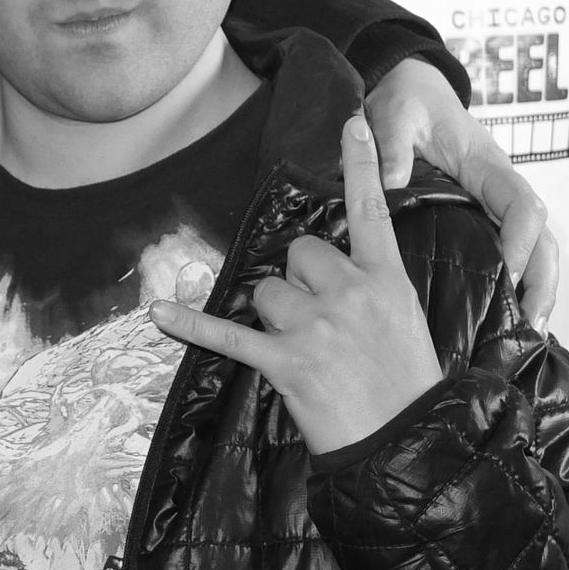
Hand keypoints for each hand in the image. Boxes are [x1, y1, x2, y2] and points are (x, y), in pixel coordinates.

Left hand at [150, 113, 443, 454]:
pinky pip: (227, 334)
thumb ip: (372, 286)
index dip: (358, 165)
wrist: (409, 448)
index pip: (370, 211)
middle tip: (322, 325)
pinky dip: (191, 326)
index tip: (351, 121)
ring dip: (275, 317)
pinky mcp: (285, 361)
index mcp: (387, 279)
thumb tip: (332, 273)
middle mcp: (350, 292)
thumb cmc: (409, 388)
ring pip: (267, 291)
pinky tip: (159, 314)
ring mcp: (316, 326)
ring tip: (307, 354)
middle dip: (300, 281)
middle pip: (299, 253)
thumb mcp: (407, 323)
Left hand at [365, 58, 557, 329]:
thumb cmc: (406, 102)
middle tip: (531, 324)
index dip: (520, 241)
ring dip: (537, 288)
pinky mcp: (483, 214)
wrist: (408, 89)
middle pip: (543, 236)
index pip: (522, 205)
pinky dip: (518, 281)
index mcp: (487, 164)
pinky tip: (507, 315)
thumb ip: (393, 146)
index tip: (507, 273)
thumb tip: (390, 182)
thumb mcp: (396, 116)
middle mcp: (500, 186)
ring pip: (535, 248)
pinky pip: (512, 249)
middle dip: (543, 279)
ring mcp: (495, 202)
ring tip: (527, 332)